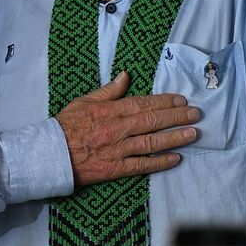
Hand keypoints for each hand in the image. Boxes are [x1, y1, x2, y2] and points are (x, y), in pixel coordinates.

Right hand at [55, 72, 199, 186]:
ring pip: (152, 142)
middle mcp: (117, 129)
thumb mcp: (84, 101)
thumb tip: (125, 76)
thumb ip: (108, 91)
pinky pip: (142, 165)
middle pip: (153, 121)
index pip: (143, 103)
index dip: (165, 101)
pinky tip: (176, 158)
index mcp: (110, 110)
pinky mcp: (115, 168)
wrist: (50, 154)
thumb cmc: (66, 126)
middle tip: (196, 114)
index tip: (181, 100)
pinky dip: (160, 162)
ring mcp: (117, 150)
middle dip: (177, 117)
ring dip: (175, 137)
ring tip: (193, 134)